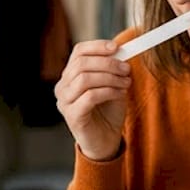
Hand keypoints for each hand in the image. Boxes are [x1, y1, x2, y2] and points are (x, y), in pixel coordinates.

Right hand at [54, 40, 131, 160]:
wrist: (106, 142)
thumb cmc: (107, 113)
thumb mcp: (112, 85)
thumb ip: (113, 70)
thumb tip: (121, 53)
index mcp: (70, 76)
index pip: (79, 52)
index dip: (97, 47)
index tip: (117, 47)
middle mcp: (63, 87)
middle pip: (81, 64)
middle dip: (108, 63)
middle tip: (126, 69)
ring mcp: (65, 102)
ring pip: (84, 79)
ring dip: (110, 77)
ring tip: (126, 83)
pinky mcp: (72, 116)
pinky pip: (90, 96)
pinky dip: (108, 91)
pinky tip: (120, 93)